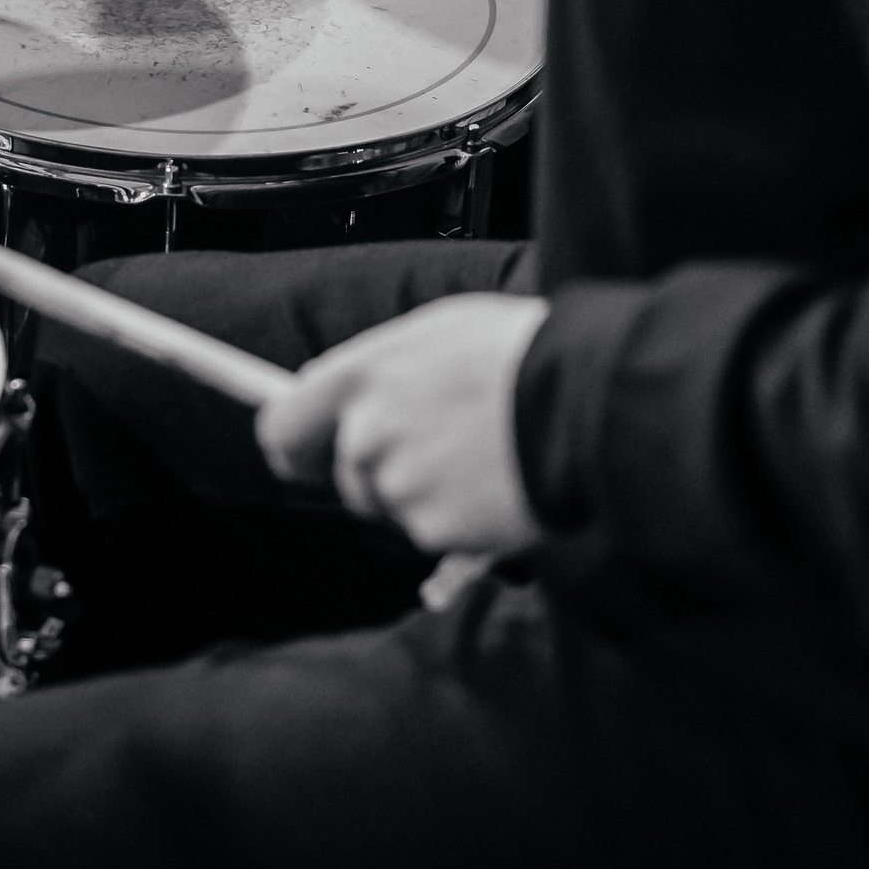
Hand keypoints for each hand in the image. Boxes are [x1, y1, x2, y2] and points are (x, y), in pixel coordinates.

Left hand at [257, 293, 549, 554]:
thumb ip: (381, 371)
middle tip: (439, 452)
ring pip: (395, 507)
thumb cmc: (522, 352)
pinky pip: (437, 535)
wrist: (585, 400)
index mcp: (360, 377)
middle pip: (348, 477)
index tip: (304, 457)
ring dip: (428, 495)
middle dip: (383, 474)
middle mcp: (365, 435)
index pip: (282, 428)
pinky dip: (463, 521)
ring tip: (484, 457)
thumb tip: (348, 396)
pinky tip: (499, 485)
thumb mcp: (438, 333)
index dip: (294, 447)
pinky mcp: (436, 530)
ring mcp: (399, 486)